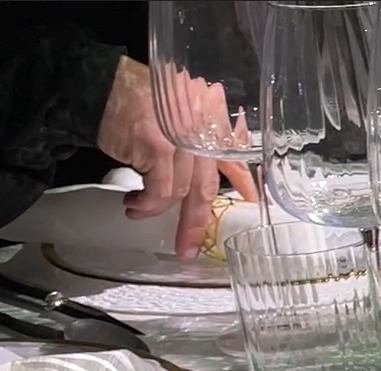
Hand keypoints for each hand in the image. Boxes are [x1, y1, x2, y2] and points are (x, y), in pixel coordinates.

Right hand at [94, 56, 257, 257]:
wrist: (100, 85)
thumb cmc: (133, 99)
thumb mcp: (175, 114)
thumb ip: (194, 140)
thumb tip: (201, 174)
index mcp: (210, 124)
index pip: (234, 158)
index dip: (243, 183)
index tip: (250, 203)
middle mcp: (201, 133)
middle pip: (207, 187)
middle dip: (197, 222)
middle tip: (188, 247)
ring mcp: (182, 141)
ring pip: (180, 193)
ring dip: (158, 209)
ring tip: (138, 210)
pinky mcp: (159, 149)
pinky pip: (159, 191)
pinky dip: (146, 204)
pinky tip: (133, 204)